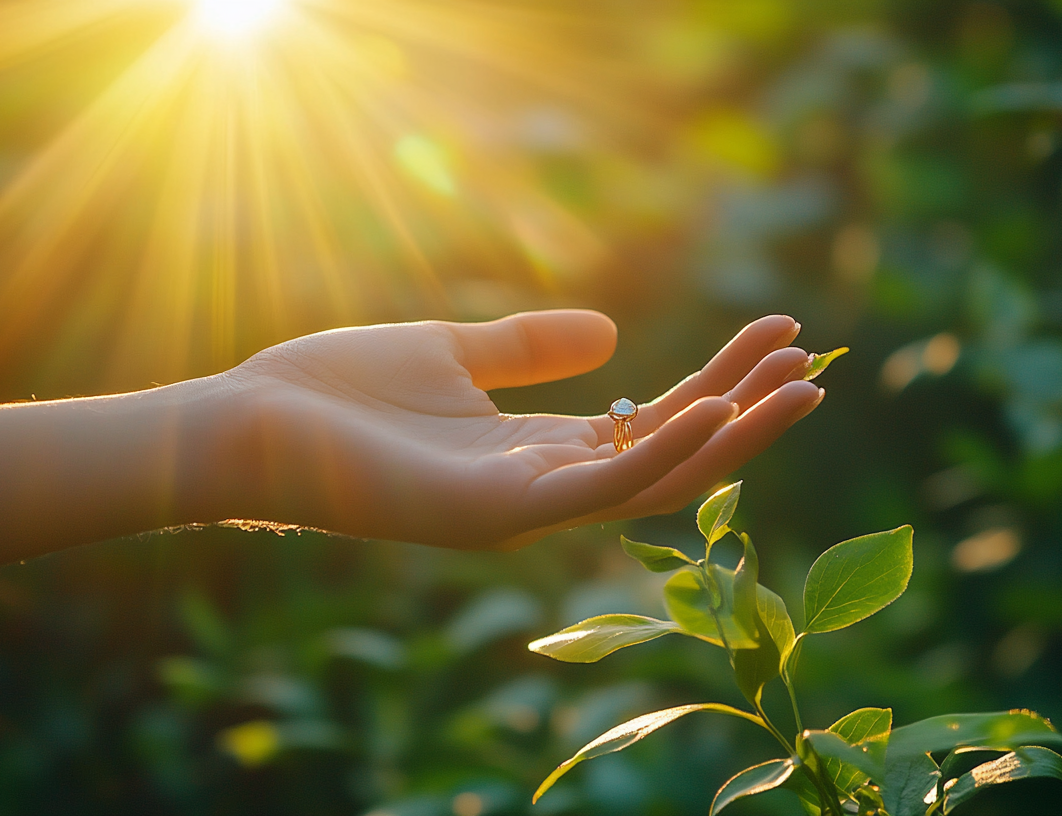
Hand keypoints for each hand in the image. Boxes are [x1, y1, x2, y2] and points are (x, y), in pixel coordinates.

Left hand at [198, 310, 822, 549]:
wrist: (249, 421)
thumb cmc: (336, 391)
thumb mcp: (451, 352)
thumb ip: (527, 348)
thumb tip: (611, 333)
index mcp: (534, 450)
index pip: (649, 423)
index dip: (717, 384)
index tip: (777, 336)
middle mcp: (541, 488)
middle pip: (669, 457)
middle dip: (745, 414)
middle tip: (812, 366)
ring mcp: (521, 509)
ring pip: (652, 484)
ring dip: (728, 438)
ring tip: (796, 386)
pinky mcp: (494, 514)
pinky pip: (598, 491)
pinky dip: (661, 454)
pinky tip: (715, 411)